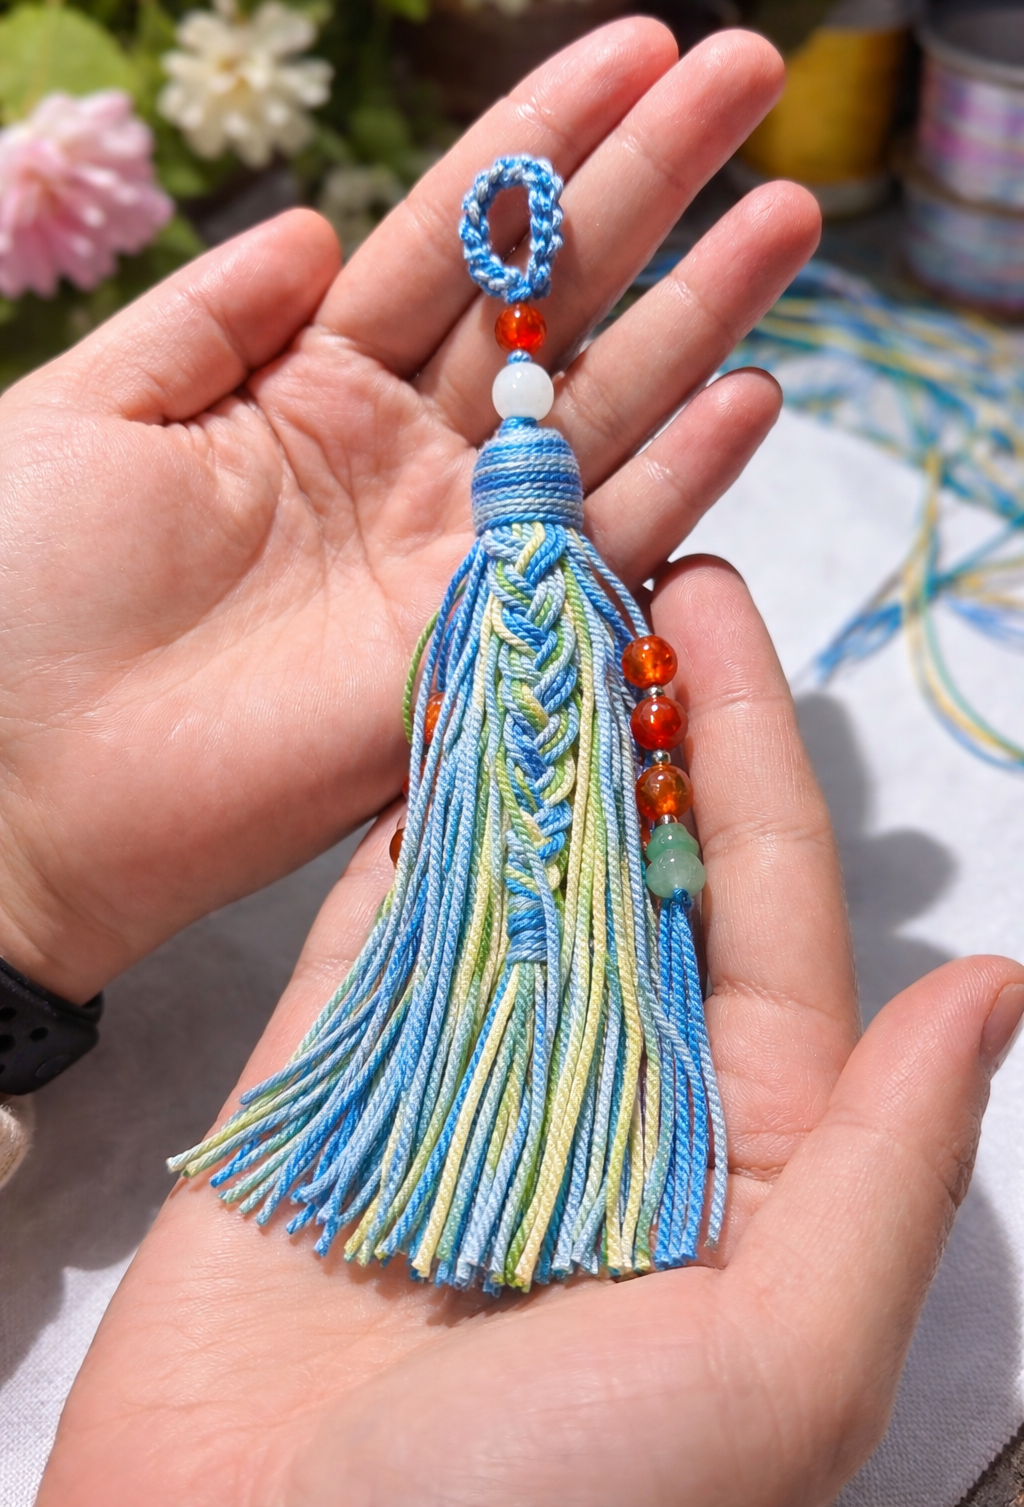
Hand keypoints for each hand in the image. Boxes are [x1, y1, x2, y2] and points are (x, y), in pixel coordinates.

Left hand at [0, 21, 813, 998]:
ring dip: (697, 314)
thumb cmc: (26, 592)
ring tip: (787, 216)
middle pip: (546, 300)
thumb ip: (209, 312)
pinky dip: (678, 475)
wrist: (29, 783)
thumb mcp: (90, 406)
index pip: (448, 234)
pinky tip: (750, 395)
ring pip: (598, 407)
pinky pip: (600, 544)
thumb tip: (306, 224)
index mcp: (306, 380)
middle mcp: (399, 451)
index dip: (541, 138)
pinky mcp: (480, 636)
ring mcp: (450, 545)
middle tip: (750, 77)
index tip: (637, 47)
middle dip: (651, 185)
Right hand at [36, 558, 1023, 1506]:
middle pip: (630, 860)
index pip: (760, 905)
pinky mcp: (327, 1082)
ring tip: (513, 604)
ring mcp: (458, 1076)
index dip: (740, 745)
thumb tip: (989, 980)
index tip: (711, 603)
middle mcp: (605, 1093)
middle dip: (627, 714)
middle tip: (608, 565)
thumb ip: (879, 1163)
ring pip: (501, 867)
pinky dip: (389, 817)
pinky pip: (366, 919)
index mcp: (732, 1146)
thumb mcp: (775, 1359)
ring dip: (511, 741)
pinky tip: (412, 718)